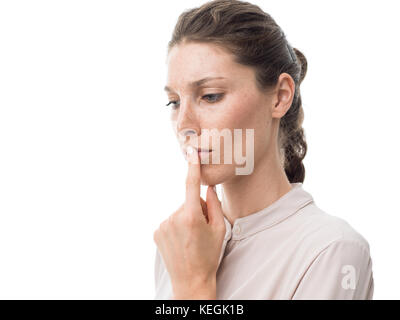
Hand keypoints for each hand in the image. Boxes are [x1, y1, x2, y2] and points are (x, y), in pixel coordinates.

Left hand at [153, 146, 225, 298]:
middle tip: (201, 230)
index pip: (191, 185)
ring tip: (190, 238)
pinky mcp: (157, 232)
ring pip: (179, 212)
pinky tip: (181, 240)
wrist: (190, 280)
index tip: (191, 152)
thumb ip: (215, 205)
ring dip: (186, 219)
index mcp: (191, 217)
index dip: (192, 167)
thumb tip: (208, 188)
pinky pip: (170, 221)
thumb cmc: (209, 255)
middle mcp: (174, 218)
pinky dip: (176, 226)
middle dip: (196, 210)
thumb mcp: (220, 230)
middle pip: (188, 202)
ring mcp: (163, 225)